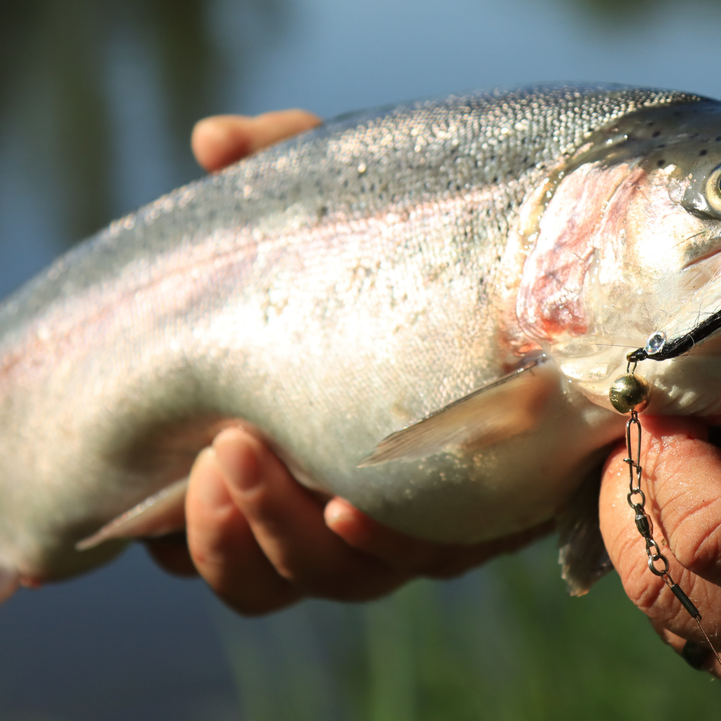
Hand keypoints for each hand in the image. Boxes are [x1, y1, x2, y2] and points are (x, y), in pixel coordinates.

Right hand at [146, 111, 547, 613]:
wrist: (564, 268)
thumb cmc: (425, 242)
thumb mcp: (346, 198)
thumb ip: (278, 166)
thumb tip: (210, 142)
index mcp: (289, 463)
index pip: (211, 536)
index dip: (174, 532)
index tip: (155, 475)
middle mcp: (344, 509)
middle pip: (263, 578)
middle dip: (224, 531)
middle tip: (218, 451)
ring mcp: (415, 522)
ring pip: (332, 579)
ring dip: (282, 537)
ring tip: (258, 458)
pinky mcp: (486, 519)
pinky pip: (422, 562)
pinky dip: (378, 541)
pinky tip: (348, 500)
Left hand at [600, 336, 720, 720]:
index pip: (714, 535)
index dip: (669, 451)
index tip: (678, 387)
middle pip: (660, 577)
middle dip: (640, 477)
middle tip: (676, 409)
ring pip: (668, 608)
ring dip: (659, 515)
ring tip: (710, 447)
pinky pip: (702, 630)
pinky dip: (694, 558)